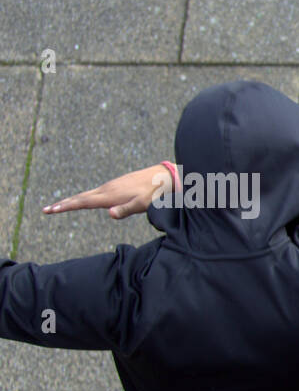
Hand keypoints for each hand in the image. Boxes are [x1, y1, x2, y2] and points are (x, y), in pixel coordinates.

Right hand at [42, 163, 173, 218]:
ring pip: (86, 195)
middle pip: (80, 198)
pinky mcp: (115, 186)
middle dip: (62, 204)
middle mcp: (106, 190)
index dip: (66, 206)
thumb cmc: (153, 194)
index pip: (83, 202)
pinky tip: (82, 202)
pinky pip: (94, 193)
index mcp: (109, 195)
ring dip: (71, 201)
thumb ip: (126, 210)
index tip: (51, 210)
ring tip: (58, 206)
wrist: (161, 177)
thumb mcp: (142, 205)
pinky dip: (83, 198)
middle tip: (46, 210)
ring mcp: (110, 187)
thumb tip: (110, 214)